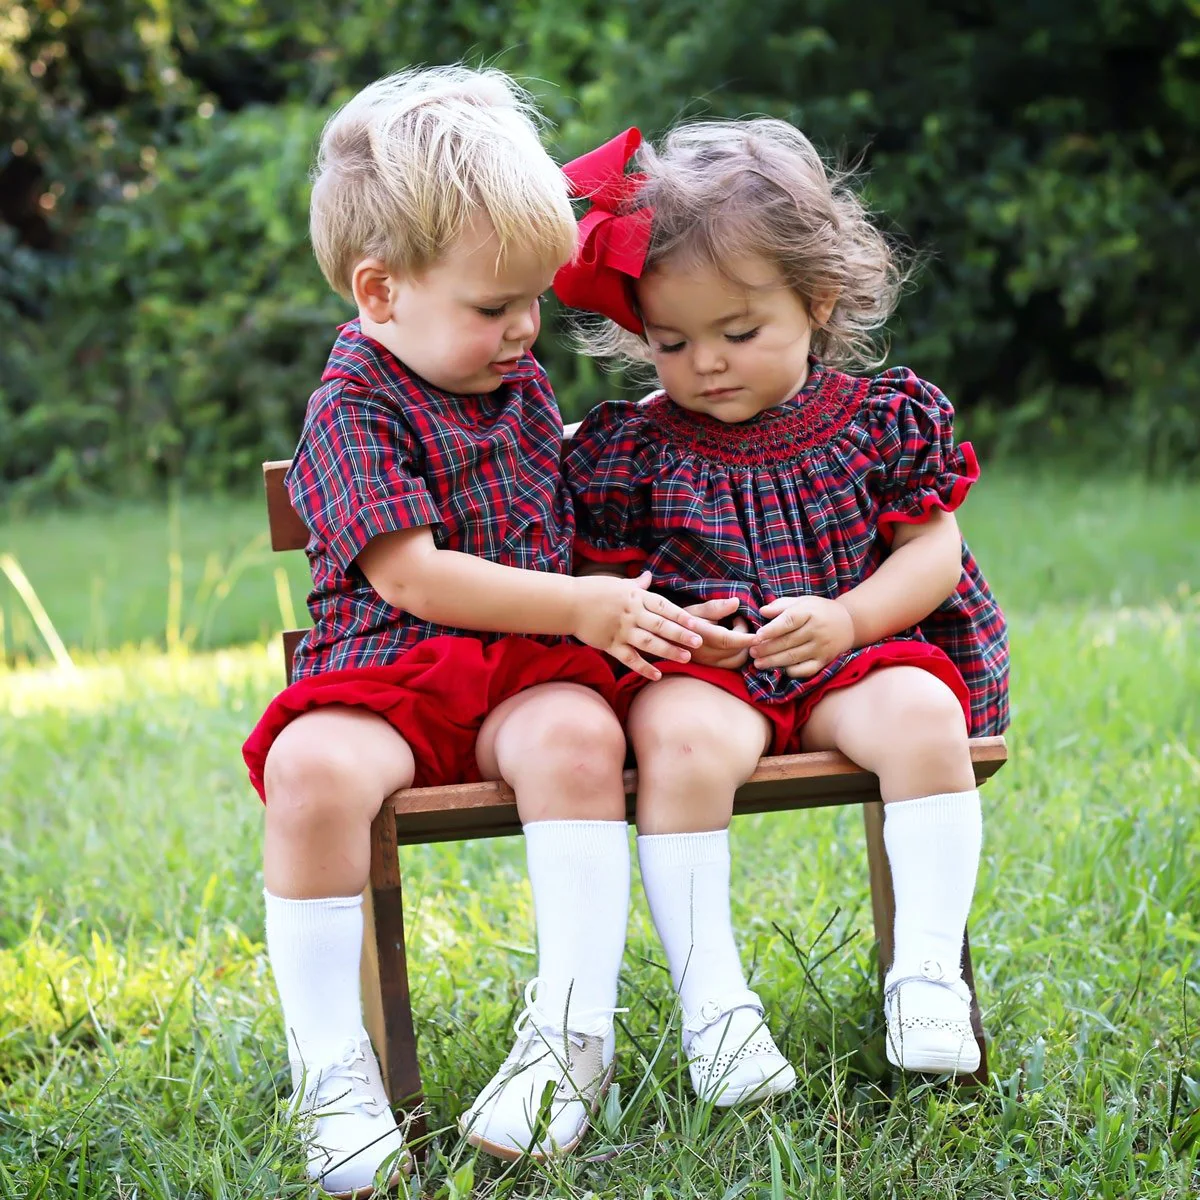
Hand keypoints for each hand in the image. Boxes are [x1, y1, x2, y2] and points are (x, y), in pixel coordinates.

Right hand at [573, 572, 732, 680]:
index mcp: (635, 597)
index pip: (663, 606)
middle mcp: (631, 613)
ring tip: (686, 657)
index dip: (681, 615)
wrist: (568, 603)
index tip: (697, 623)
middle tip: (699, 641)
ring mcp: (621, 630)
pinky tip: (657, 675)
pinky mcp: (610, 644)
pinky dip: (643, 667)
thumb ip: (636, 584)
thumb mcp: (617, 584)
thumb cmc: (594, 591)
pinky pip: (629, 658)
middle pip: (660, 625)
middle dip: (681, 634)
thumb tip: (649, 576)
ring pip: (648, 643)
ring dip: (668, 650)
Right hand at [683, 597, 753, 668]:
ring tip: (736, 630)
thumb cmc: (683, 621)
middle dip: (745, 636)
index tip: (760, 635)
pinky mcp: (712, 669)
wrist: (668, 638)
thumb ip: (716, 607)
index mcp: (700, 637)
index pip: (727, 640)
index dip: (745, 638)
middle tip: (738, 620)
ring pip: (737, 661)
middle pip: (736, 652)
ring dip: (744, 647)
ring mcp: (708, 664)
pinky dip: (740, 655)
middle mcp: (705, 654)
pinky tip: (736, 643)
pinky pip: (733, 665)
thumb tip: (736, 602)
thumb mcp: (695, 609)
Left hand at [752, 595, 854, 677]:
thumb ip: (781, 606)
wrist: (848, 623)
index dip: (772, 629)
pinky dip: (792, 671)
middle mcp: (816, 630)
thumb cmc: (819, 610)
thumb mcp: (802, 601)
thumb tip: (762, 611)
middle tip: (752, 652)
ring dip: (774, 662)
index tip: (757, 636)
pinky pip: (806, 669)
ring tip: (758, 663)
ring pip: (794, 657)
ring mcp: (821, 647)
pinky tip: (778, 670)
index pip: (789, 621)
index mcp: (809, 612)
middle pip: (788, 641)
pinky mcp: (824, 661)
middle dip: (767, 648)